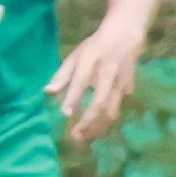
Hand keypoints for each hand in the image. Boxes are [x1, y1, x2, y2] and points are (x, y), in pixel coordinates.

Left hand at [51, 22, 146, 143]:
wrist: (125, 37)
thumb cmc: (95, 47)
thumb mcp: (75, 55)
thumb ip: (62, 75)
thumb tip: (47, 92)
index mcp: (91, 60)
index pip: (81, 80)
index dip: (73, 98)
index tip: (64, 113)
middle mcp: (108, 73)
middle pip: (100, 102)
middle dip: (87, 121)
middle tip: (74, 136)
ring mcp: (120, 83)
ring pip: (111, 111)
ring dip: (97, 127)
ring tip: (83, 139)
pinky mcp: (127, 90)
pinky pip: (117, 110)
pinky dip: (106, 123)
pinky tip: (95, 132)